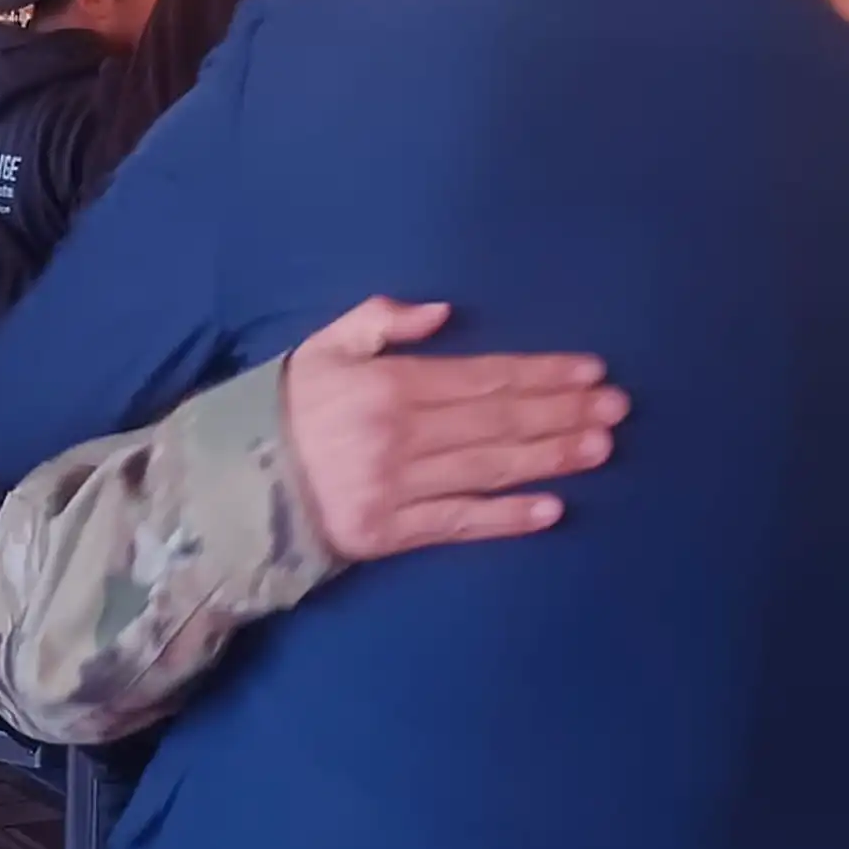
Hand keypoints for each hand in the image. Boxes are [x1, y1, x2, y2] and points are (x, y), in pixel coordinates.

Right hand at [281, 299, 622, 561]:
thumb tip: (443, 313)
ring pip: (488, 469)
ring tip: (599, 449)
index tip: (591, 372)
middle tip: (616, 409)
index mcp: (388, 385)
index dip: (541, 374)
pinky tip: (550, 509)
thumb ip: (378, 322)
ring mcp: (396, 488)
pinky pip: (457, 523)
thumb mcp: (323, 348)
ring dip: (549, 458)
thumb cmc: (287, 410)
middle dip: (561, 413)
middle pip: (498, 422)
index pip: (482, 377)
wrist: (232, 486)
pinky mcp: (389, 534)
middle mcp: (400, 435)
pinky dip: (505, 518)